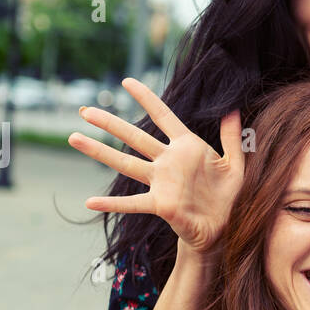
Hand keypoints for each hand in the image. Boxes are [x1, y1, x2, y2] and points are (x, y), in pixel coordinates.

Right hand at [67, 77, 244, 253]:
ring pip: (126, 164)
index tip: (127, 82)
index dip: (147, 99)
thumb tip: (232, 109)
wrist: (224, 227)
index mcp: (187, 147)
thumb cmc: (228, 196)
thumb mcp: (235, 164)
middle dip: (110, 123)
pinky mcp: (160, 204)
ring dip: (100, 152)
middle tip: (85, 110)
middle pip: (135, 137)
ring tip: (74, 138)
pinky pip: (133, 203)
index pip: (164, 117)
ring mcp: (162, 182)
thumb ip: (232, 137)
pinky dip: (112, 204)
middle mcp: (168, 162)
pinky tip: (90, 202)